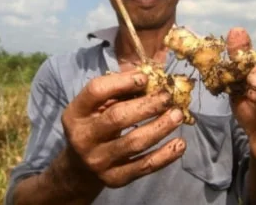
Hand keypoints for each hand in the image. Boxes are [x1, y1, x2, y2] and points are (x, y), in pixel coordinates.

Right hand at [61, 69, 185, 188]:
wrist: (79, 168)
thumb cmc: (95, 125)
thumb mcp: (96, 107)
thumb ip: (118, 91)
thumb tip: (152, 77)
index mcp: (76, 113)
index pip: (96, 91)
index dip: (122, 82)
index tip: (145, 78)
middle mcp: (83, 137)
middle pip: (117, 117)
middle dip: (147, 105)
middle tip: (168, 97)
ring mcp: (98, 160)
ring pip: (134, 142)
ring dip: (160, 127)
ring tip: (178, 115)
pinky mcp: (114, 178)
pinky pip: (144, 166)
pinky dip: (165, 155)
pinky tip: (180, 144)